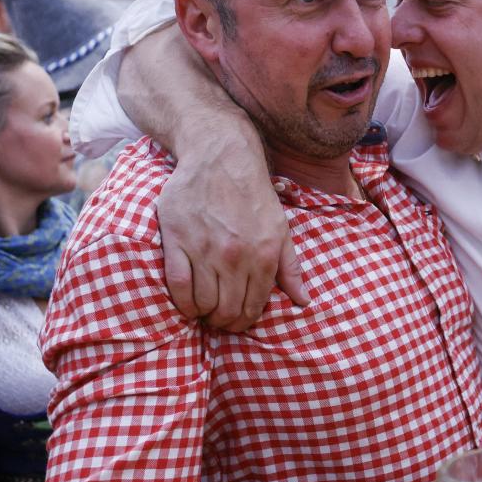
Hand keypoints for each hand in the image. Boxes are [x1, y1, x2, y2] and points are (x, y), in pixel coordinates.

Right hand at [156, 147, 306, 329]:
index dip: (244, 322)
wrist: (221, 159)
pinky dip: (182, 302)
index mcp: (263, 256)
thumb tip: (303, 301)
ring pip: (203, 303)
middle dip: (224, 322)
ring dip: (203, 313)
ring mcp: (205, 250)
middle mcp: (235, 257)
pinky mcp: (177, 241)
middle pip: (227, 311)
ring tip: (204, 309)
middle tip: (219, 318)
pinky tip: (187, 302)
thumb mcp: (281, 230)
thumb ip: (290, 268)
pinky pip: (178, 286)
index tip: (237, 321)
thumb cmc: (253, 196)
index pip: (253, 308)